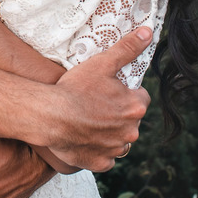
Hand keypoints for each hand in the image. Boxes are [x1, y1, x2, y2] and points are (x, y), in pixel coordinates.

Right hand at [45, 28, 152, 172]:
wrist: (51, 116)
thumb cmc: (75, 89)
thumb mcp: (102, 63)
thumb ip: (127, 49)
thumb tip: (147, 33)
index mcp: (135, 107)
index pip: (140, 99)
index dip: (125, 93)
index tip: (109, 91)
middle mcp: (130, 131)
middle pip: (129, 121)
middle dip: (117, 114)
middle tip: (95, 105)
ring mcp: (115, 149)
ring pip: (118, 141)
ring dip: (109, 134)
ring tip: (88, 122)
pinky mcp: (100, 163)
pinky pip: (104, 158)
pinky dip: (97, 151)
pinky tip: (84, 140)